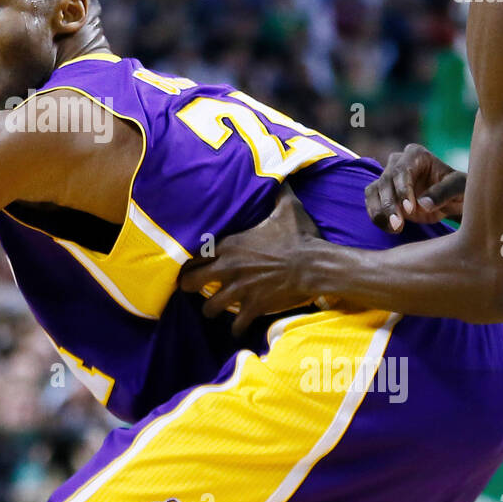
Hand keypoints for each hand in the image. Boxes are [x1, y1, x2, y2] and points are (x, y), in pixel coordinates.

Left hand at [178, 189, 327, 336]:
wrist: (313, 264)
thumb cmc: (299, 236)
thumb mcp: (288, 208)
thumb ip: (278, 193)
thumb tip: (281, 174)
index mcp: (230, 244)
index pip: (195, 254)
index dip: (189, 260)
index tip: (189, 263)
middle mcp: (228, 268)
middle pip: (191, 282)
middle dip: (189, 286)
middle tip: (192, 288)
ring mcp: (239, 289)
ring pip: (209, 307)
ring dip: (210, 309)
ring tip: (212, 309)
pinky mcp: (253, 306)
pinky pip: (236, 324)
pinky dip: (236, 327)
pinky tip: (237, 327)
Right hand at [365, 143, 465, 232]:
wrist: (452, 202)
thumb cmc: (458, 190)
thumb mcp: (459, 189)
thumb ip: (443, 193)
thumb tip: (423, 204)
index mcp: (416, 155)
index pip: (402, 170)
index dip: (403, 190)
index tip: (409, 209)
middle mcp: (398, 162)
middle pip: (385, 181)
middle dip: (389, 204)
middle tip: (398, 224)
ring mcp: (387, 178)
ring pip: (373, 192)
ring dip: (380, 212)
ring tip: (395, 229)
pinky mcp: (381, 194)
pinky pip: (371, 203)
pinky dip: (377, 217)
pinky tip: (390, 229)